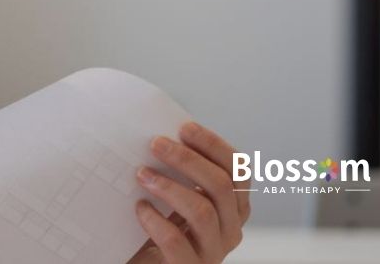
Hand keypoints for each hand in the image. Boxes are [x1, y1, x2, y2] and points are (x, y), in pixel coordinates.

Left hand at [128, 122, 251, 262]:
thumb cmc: (160, 231)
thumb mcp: (178, 201)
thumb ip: (181, 176)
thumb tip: (162, 135)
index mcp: (233, 208)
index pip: (239, 170)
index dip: (214, 145)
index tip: (185, 127)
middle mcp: (230, 230)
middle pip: (222, 186)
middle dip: (188, 159)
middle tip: (156, 144)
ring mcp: (212, 252)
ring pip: (203, 212)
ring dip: (170, 187)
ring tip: (142, 174)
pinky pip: (176, 241)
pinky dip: (156, 220)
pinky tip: (140, 208)